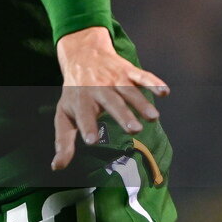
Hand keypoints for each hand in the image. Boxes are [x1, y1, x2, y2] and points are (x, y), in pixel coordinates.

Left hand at [51, 27, 168, 170]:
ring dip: (141, 102)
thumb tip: (57, 167)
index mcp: (81, 101)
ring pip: (129, 91)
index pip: (84, 116)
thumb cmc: (74, 93)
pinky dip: (153, 82)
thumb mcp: (64, 115)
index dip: (87, 127)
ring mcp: (114, 79)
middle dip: (123, 115)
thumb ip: (63, 141)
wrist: (82, 54)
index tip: (92, 141)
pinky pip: (142, 76)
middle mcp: (98, 89)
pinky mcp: (128, 71)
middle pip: (111, 102)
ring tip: (153, 117)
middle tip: (134, 130)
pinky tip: (164, 91)